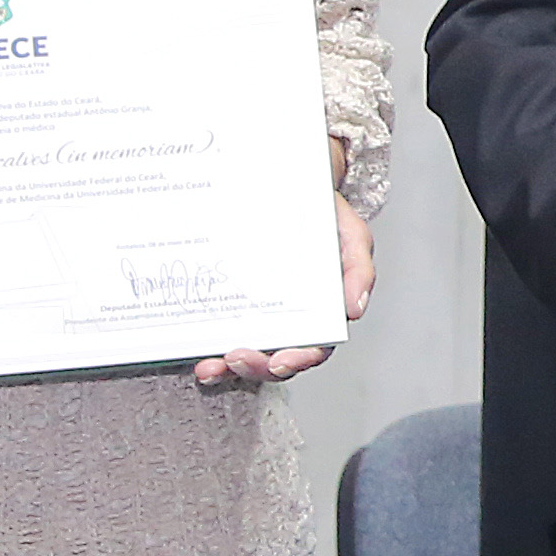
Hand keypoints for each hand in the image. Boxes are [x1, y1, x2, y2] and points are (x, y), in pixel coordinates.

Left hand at [193, 184, 369, 389]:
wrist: (290, 187)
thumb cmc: (325, 216)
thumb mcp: (351, 235)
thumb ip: (359, 269)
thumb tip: (355, 309)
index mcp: (320, 312)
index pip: (314, 347)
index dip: (298, 360)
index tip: (280, 361)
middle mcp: (288, 320)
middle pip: (274, 360)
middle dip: (256, 367)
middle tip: (237, 358)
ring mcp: (257, 316)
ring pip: (244, 355)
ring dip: (226, 368)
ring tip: (210, 366)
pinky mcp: (231, 306)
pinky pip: (218, 334)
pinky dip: (206, 350)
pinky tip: (197, 354)